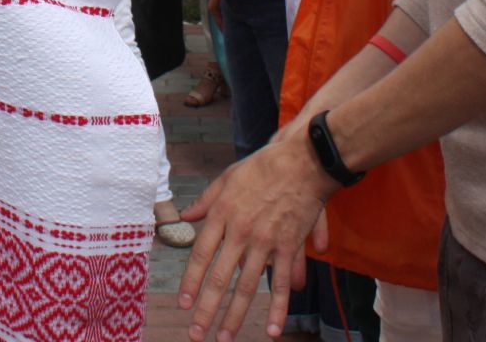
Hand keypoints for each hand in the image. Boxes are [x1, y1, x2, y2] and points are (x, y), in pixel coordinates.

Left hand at [178, 130, 335, 341]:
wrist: (302, 161)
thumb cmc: (262, 166)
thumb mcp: (226, 178)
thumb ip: (205, 201)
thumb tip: (184, 216)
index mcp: (222, 213)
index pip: (201, 255)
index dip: (191, 282)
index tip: (183, 303)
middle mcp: (241, 231)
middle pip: (220, 277)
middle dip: (207, 309)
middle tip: (196, 334)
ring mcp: (266, 241)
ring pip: (247, 286)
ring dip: (235, 315)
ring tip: (224, 338)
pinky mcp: (289, 246)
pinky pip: (281, 282)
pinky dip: (277, 307)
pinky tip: (270, 329)